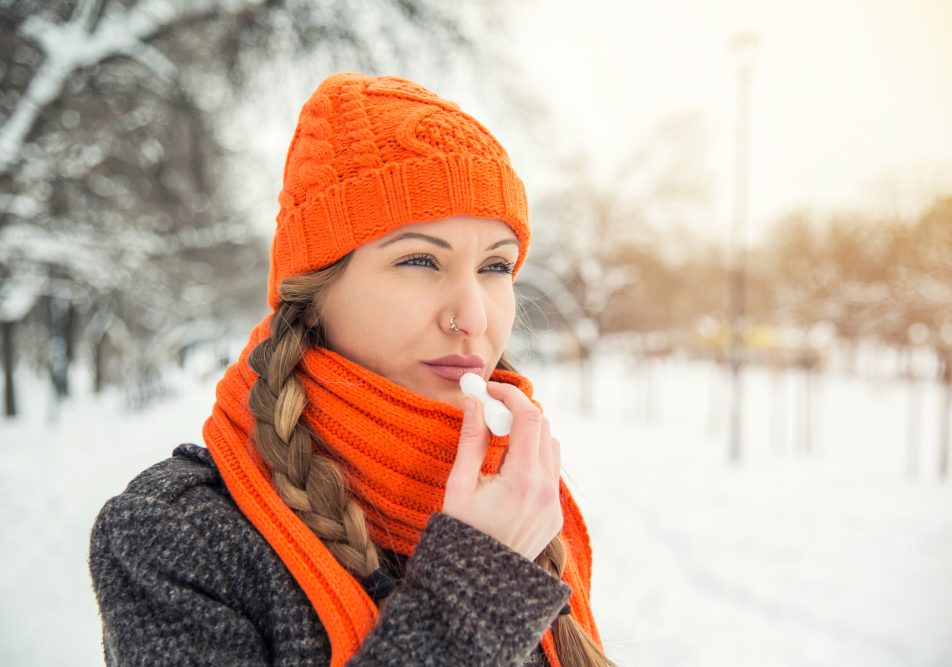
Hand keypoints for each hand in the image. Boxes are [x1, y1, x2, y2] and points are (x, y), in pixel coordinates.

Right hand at [442, 381, 562, 560]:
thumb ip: (470, 439)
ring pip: (551, 449)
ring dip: (528, 434)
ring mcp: (554, 505)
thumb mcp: (459, 486)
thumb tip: (473, 400)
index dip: (510, 396)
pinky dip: (533, 458)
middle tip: (489, 410)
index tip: (489, 389)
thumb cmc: (459, 536)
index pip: (528, 419)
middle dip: (518, 412)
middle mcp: (545, 491)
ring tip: (496, 437)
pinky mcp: (554, 516)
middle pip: (544, 428)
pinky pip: (551, 474)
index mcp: (522, 481)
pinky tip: (506, 466)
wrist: (476, 588)